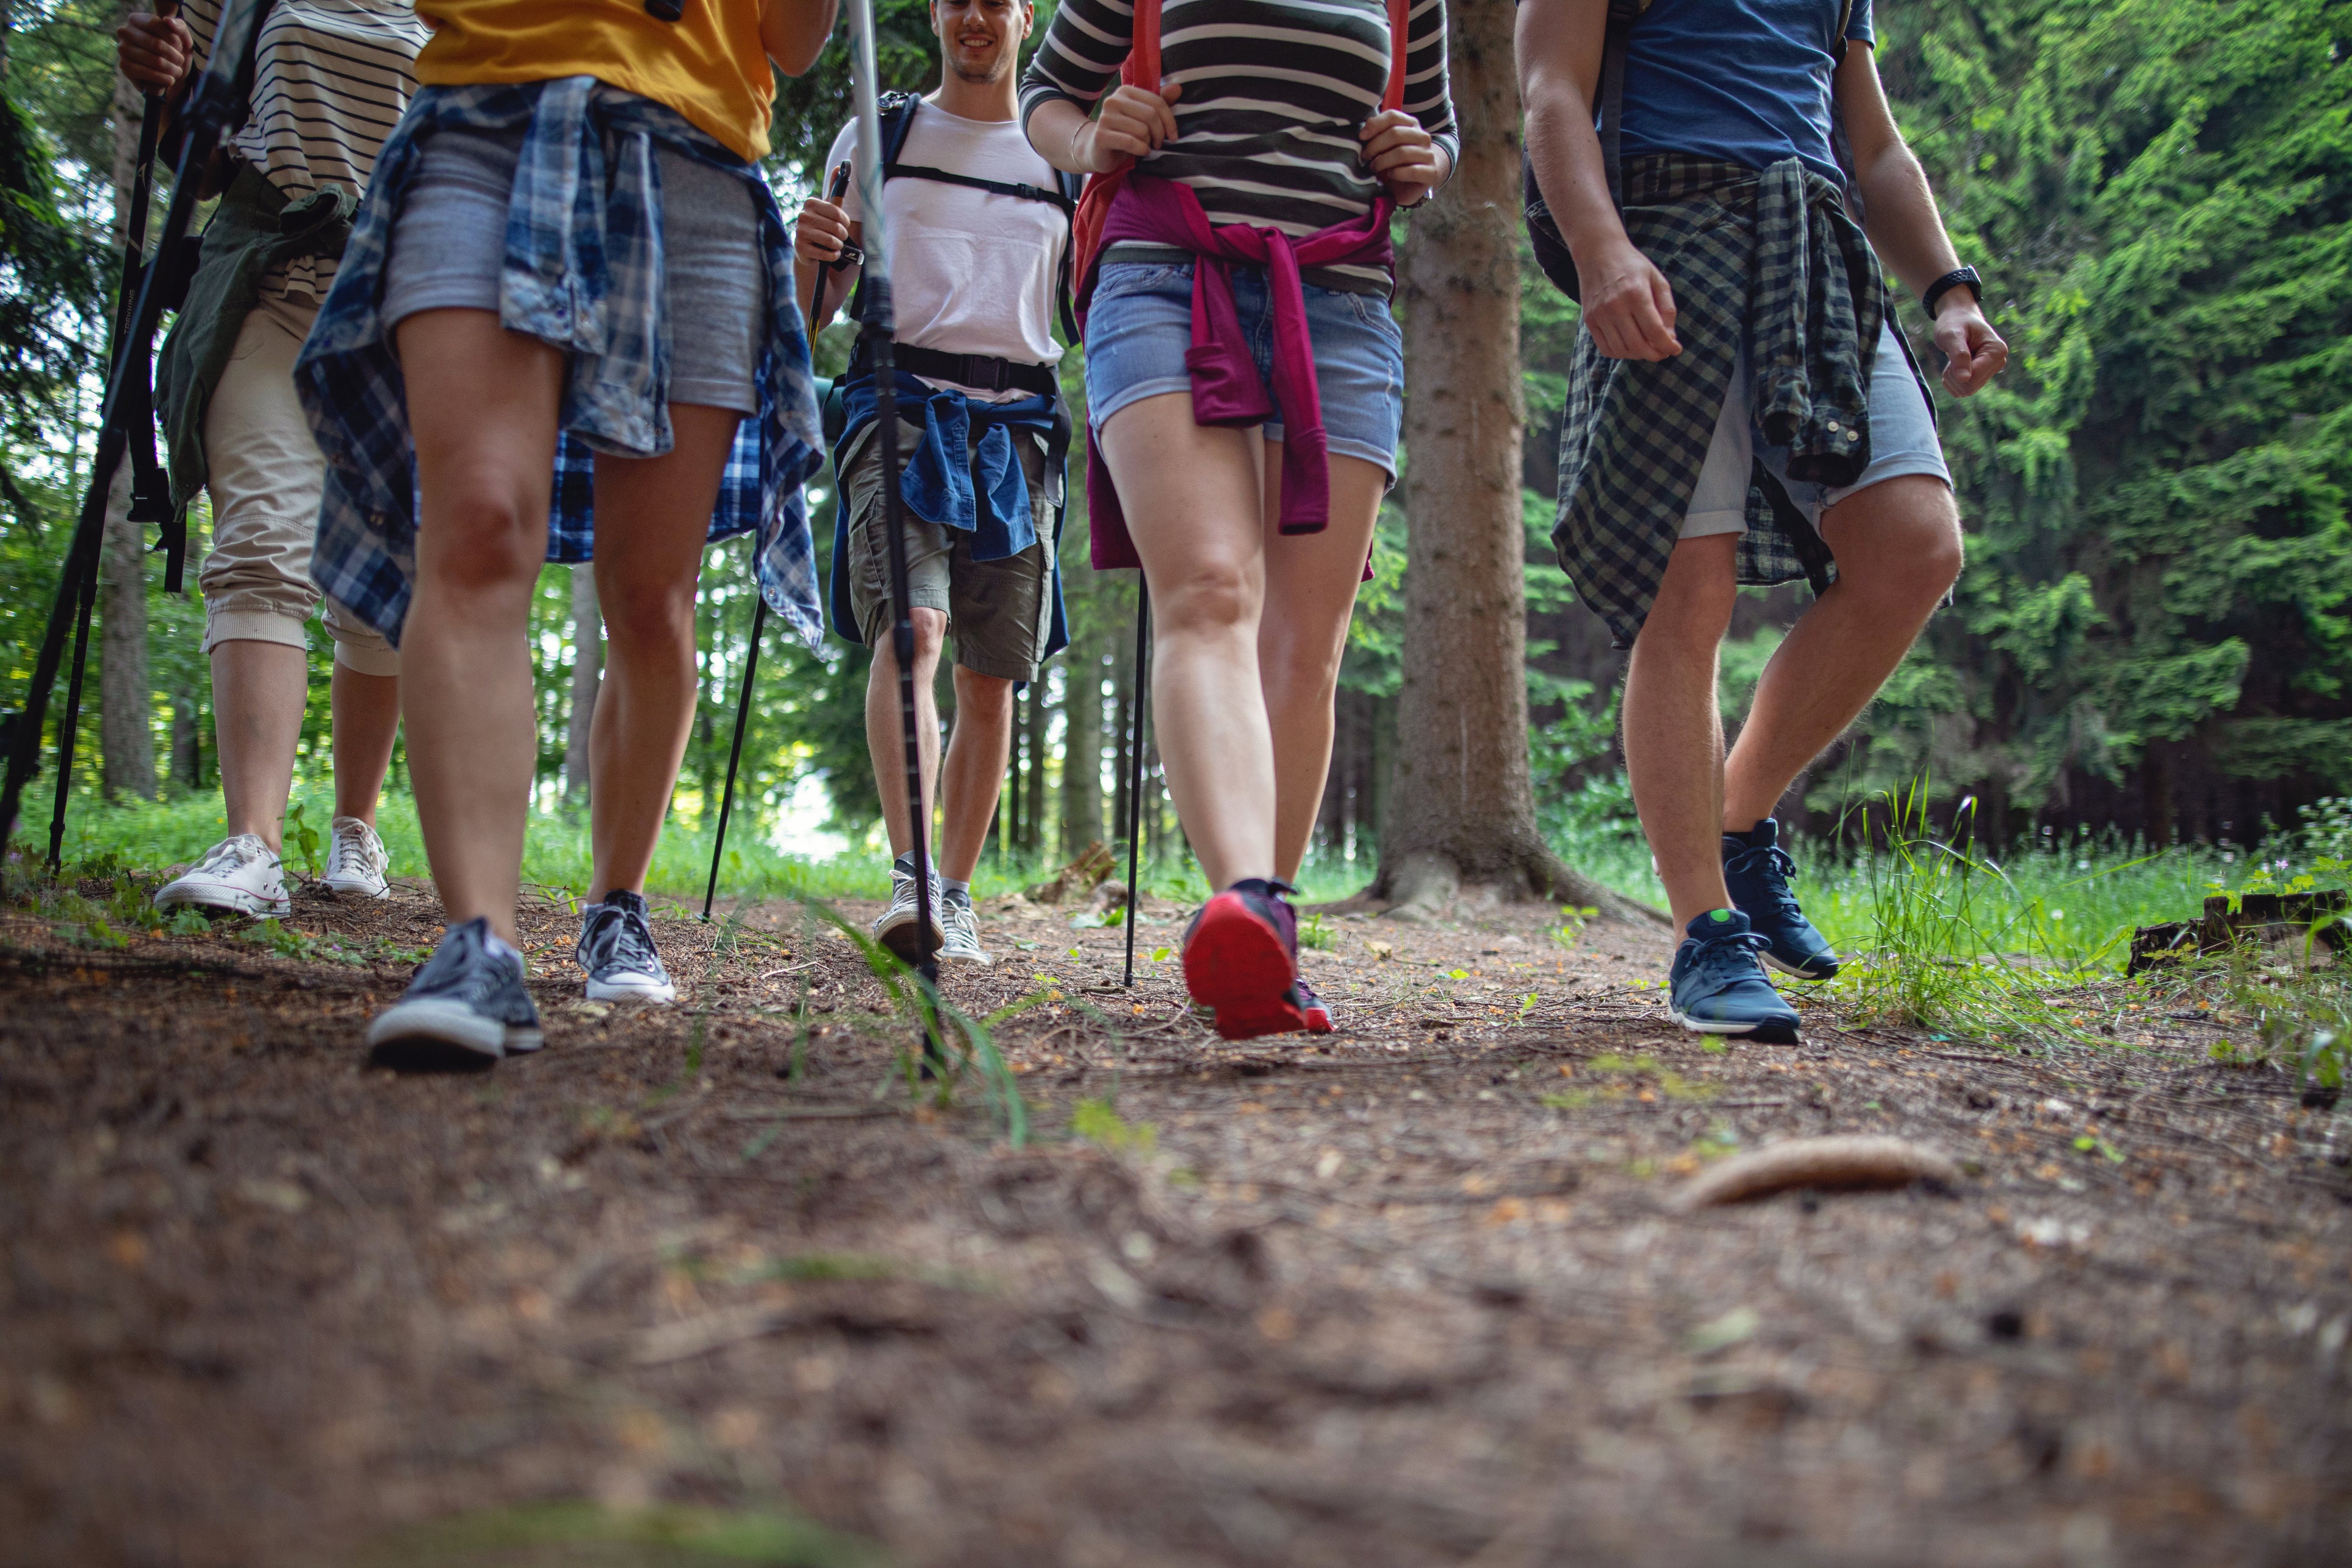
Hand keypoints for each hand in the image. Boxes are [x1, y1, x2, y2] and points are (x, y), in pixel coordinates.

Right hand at [116, 9, 193, 92]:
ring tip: (177, 71)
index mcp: (135, 19)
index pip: (156, 24)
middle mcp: (125, 32)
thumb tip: (167, 20)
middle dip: (176, 56)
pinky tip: (170, 79)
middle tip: (180, 61)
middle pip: (157, 44)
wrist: (168, 72)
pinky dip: (165, 79)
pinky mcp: (124, 67)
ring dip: (173, 69)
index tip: (179, 46)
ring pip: (156, 61)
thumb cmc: (174, 49)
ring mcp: (123, 49)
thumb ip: (179, 26)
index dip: (173, 38)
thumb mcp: (181, 36)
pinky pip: (149, 74)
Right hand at [795, 195, 852, 265]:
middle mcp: (803, 215)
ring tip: (838, 246)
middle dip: (843, 235)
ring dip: (839, 246)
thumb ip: (834, 205)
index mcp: (810, 203)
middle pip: (836, 227)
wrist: (805, 249)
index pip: (837, 212)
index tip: (845, 225)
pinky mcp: (800, 247)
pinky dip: (833, 256)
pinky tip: (834, 254)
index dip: (845, 221)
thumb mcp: (826, 215)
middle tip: (842, 238)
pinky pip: (824, 254)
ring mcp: (800, 231)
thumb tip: (839, 192)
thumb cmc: (820, 229)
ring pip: (831, 241)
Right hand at [1073, 81, 1180, 173]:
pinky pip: (1131, 142)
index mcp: (1125, 91)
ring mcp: (1105, 117)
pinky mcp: (1101, 136)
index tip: (1173, 136)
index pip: (1157, 102)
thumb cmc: (1124, 133)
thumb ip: (1159, 103)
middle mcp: (1113, 100)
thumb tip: (1177, 88)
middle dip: (1160, 134)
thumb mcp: (1143, 118)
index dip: (1170, 121)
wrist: (1096, 150)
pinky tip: (1140, 152)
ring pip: (1142, 130)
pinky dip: (1141, 150)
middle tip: (1157, 144)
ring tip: (1144, 146)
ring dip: (1148, 143)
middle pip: (1150, 115)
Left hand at [1359, 110, 1445, 205]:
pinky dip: (1397, 174)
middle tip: (1365, 156)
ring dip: (1383, 161)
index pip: (1393, 116)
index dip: (1375, 124)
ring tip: (1374, 168)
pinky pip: (1412, 171)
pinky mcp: (1431, 173)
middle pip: (1396, 134)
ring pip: (1402, 153)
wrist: (1414, 184)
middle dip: (1375, 146)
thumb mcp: (1384, 146)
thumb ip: (1377, 133)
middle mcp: (1422, 137)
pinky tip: (1390, 175)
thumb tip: (1367, 126)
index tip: (1362, 137)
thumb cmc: (1395, 163)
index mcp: (1411, 125)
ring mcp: (1428, 154)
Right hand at [1575, 238, 1680, 360]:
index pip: (1654, 331)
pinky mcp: (1589, 320)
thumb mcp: (1657, 279)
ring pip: (1622, 350)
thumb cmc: (1632, 265)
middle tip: (1663, 352)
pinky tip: (1630, 346)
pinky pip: (1606, 348)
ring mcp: (1600, 315)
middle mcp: (1616, 306)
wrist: (1598, 252)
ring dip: (1638, 355)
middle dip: (1655, 354)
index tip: (1675, 349)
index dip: (1667, 345)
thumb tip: (1670, 338)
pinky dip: (1620, 353)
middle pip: (1638, 345)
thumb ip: (1666, 308)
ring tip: (1647, 348)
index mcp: (1636, 293)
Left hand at [1933, 296, 2006, 396]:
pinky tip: (1954, 366)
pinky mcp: (1982, 376)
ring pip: (1966, 391)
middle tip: (1952, 355)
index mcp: (1997, 351)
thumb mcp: (1952, 335)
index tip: (1954, 352)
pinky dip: (1953, 382)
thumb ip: (1959, 355)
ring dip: (1952, 378)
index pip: (1974, 378)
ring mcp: (1991, 371)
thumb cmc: (1954, 322)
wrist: (1957, 318)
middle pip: (1970, 387)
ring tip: (1954, 358)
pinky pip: (1963, 391)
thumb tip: (1965, 379)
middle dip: (1953, 375)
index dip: (1956, 371)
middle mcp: (1998, 362)